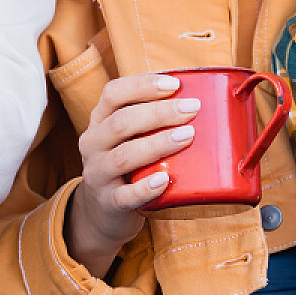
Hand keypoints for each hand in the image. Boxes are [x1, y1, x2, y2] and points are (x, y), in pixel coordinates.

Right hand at [64, 71, 201, 272]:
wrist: (103, 210)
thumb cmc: (128, 164)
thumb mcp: (128, 137)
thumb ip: (151, 118)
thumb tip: (202, 97)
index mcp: (99, 120)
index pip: (113, 93)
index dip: (142, 85)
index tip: (175, 84)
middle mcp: (93, 144)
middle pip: (121, 122)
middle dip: (159, 113)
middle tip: (192, 108)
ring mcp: (98, 174)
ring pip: (124, 156)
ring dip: (157, 144)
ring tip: (187, 136)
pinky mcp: (108, 203)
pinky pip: (125, 196)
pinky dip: (145, 188)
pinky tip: (164, 180)